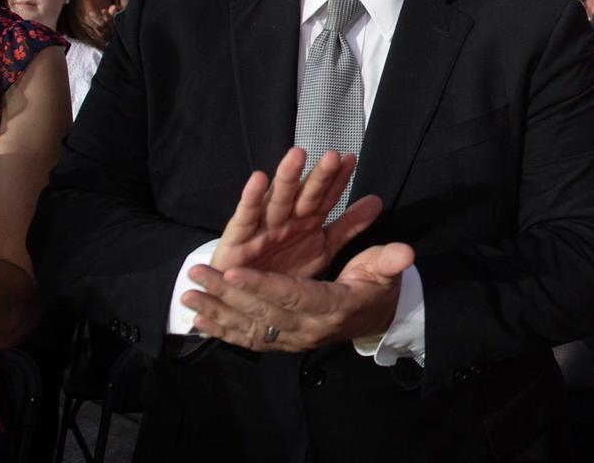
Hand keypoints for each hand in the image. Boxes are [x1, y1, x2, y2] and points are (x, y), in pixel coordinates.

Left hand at [185, 242, 413, 351]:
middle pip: (264, 314)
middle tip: (198, 277)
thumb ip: (389, 262)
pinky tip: (198, 321)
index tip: (236, 272)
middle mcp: (309, 327)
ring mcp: (294, 338)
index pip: (295, 297)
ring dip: (217, 312)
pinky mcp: (283, 341)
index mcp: (333, 307)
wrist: (377, 321)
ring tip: (188, 296)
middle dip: (228, 296)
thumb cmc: (378, 289)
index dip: (265, 286)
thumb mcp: (386, 272)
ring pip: (250, 327)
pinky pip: (249, 338)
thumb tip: (405, 253)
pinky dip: (222, 330)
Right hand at [210, 147, 381, 277]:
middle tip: (332, 156)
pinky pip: (245, 219)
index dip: (337, 180)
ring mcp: (262, 228)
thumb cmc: (284, 269)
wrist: (248, 300)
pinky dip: (250, 199)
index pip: (326, 197)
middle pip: (304, 195)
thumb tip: (377, 201)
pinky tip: (258, 179)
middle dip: (318, 176)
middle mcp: (286, 219)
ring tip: (297, 156)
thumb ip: (349, 225)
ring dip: (287, 178)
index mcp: (306, 220)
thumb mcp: (324, 247)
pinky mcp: (237, 241)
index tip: (350, 159)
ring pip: (277, 200)